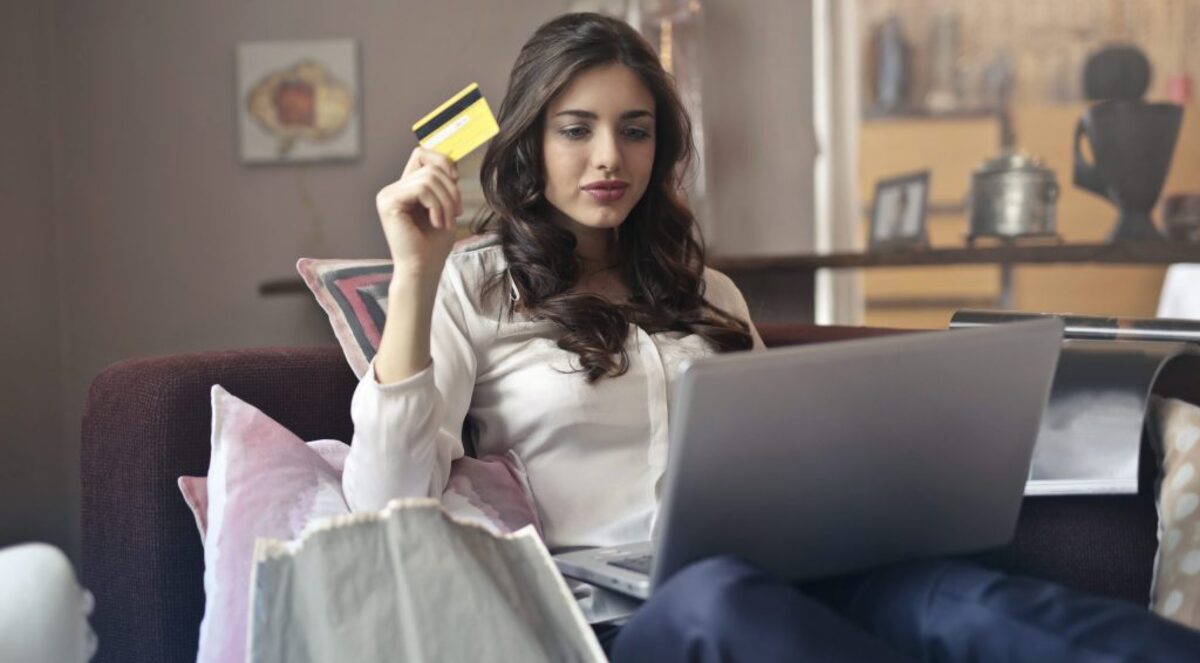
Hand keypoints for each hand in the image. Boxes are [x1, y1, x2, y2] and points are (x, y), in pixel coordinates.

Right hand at [374, 147, 462, 278]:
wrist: (423, 269)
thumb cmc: (434, 244)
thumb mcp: (445, 207)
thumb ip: (444, 183)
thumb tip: (452, 161)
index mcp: (405, 188)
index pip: (421, 154)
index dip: (442, 160)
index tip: (456, 179)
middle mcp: (393, 189)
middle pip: (430, 168)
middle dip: (451, 191)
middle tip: (456, 214)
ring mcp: (388, 194)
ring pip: (428, 178)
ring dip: (446, 201)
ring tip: (446, 222)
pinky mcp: (388, 202)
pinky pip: (421, 189)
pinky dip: (437, 206)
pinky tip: (437, 223)